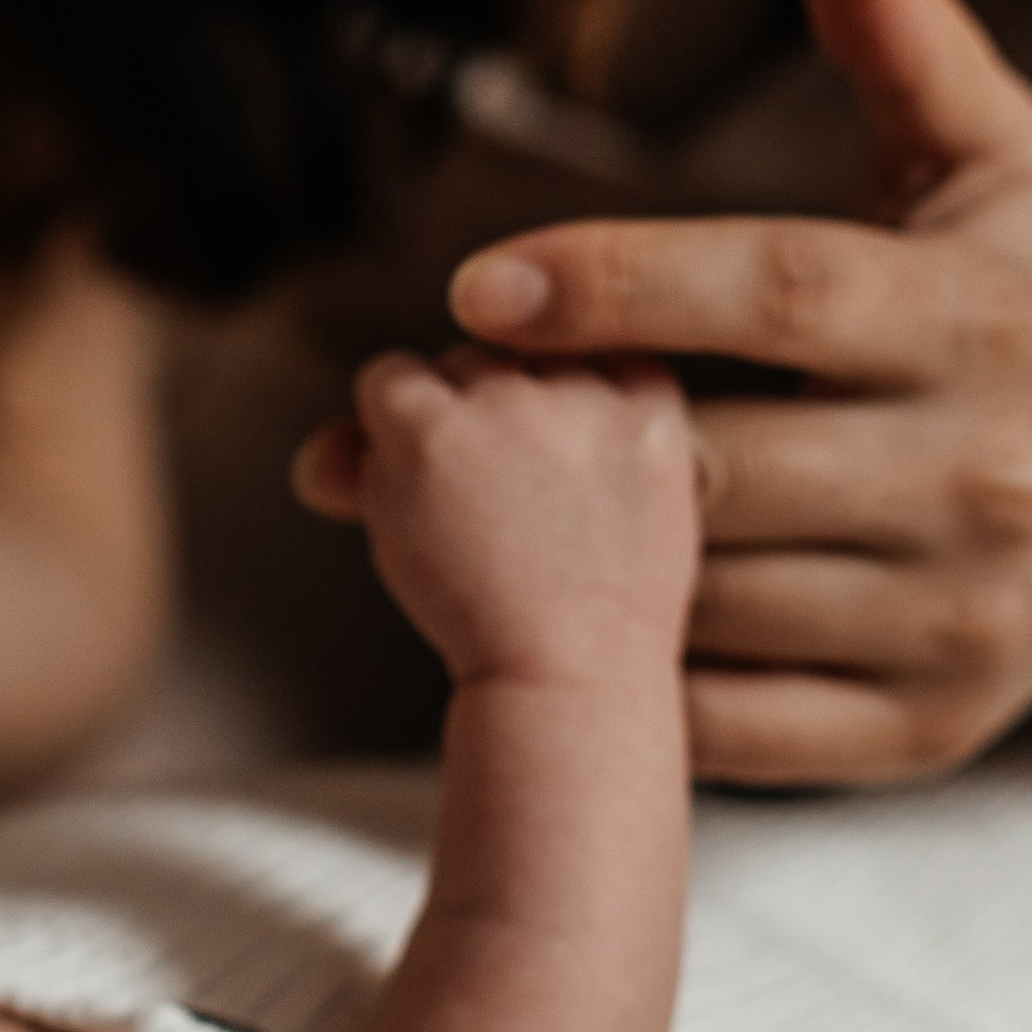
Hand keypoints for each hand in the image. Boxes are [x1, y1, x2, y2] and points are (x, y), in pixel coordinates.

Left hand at [298, 347, 697, 689]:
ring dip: (441, 426)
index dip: (558, 401)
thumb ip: (588, 430)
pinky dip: (379, 432)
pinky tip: (410, 501)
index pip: (588, 346)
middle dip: (496, 415)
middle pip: (512, 352)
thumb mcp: (638, 510)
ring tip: (468, 519)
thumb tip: (486, 370)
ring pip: (450, 366)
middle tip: (506, 512)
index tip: (556, 471)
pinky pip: (383, 381)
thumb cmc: (593, 615)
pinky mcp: (431, 429)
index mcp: (652, 404)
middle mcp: (583, 387)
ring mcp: (507, 404)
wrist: (568, 686)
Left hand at [440, 0, 1031, 781]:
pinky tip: (537, 611)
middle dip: (544, 441)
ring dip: (551, 561)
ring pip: (708, 596)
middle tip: (405, 409)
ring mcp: (961, 617)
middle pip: (719, 461)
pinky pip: (735, 719)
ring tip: (426, 507)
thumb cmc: (1022, 314)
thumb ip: (911, 56)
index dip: (620, 284)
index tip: (473, 286)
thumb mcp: (995, 176)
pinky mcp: (926, 728)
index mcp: (982, 320)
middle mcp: (986, 473)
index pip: (780, 291)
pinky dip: (624, 674)